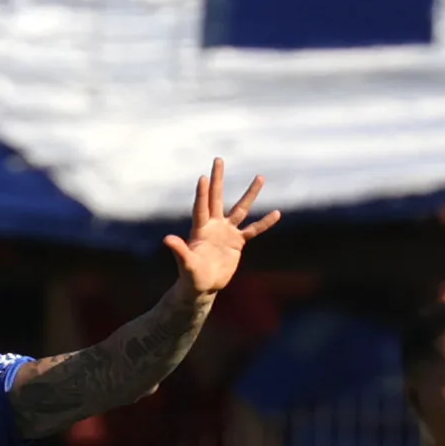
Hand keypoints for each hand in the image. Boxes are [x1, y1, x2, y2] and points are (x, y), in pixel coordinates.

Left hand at [166, 159, 279, 301]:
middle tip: (218, 159)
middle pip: (217, 198)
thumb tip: (167, 239)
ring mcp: (226, 232)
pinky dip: (264, 223)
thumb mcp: (185, 264)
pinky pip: (253, 230)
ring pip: (240, 209)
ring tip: (260, 177)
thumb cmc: (191, 276)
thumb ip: (179, 250)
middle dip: (218, 179)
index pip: (201, 207)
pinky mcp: (237, 242)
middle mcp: (213, 226)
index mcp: (200, 229)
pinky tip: (276, 213)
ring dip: (250, 194)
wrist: (203, 286)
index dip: (202, 193)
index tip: (203, 177)